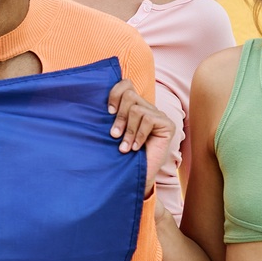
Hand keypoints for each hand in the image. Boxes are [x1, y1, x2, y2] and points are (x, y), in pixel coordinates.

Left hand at [105, 79, 173, 196]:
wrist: (136, 176)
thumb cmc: (121, 155)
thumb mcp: (112, 132)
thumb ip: (110, 116)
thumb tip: (94, 103)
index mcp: (133, 106)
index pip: (125, 84)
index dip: (114, 94)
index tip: (107, 113)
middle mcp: (147, 107)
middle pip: (129, 95)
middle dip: (119, 117)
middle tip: (114, 135)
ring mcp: (158, 115)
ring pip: (136, 109)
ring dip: (128, 131)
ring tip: (124, 147)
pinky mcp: (168, 124)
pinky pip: (148, 120)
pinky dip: (139, 135)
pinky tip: (136, 148)